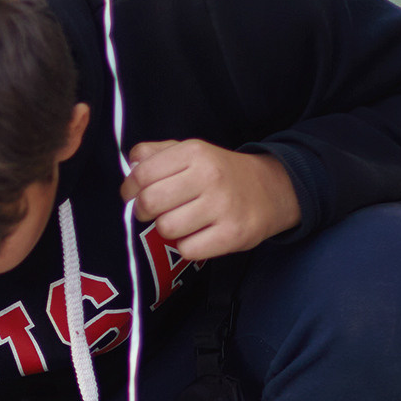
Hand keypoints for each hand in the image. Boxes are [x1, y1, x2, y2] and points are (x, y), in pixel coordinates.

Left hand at [120, 139, 299, 260]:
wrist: (271, 190)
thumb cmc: (219, 173)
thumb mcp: (191, 151)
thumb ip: (156, 153)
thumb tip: (130, 165)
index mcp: (194, 152)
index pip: (142, 174)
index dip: (129, 189)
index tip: (131, 195)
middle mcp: (209, 176)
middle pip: (150, 202)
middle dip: (143, 211)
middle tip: (153, 212)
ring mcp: (222, 206)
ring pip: (166, 229)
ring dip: (168, 229)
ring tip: (182, 221)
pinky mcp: (233, 234)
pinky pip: (187, 250)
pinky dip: (187, 246)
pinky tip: (197, 235)